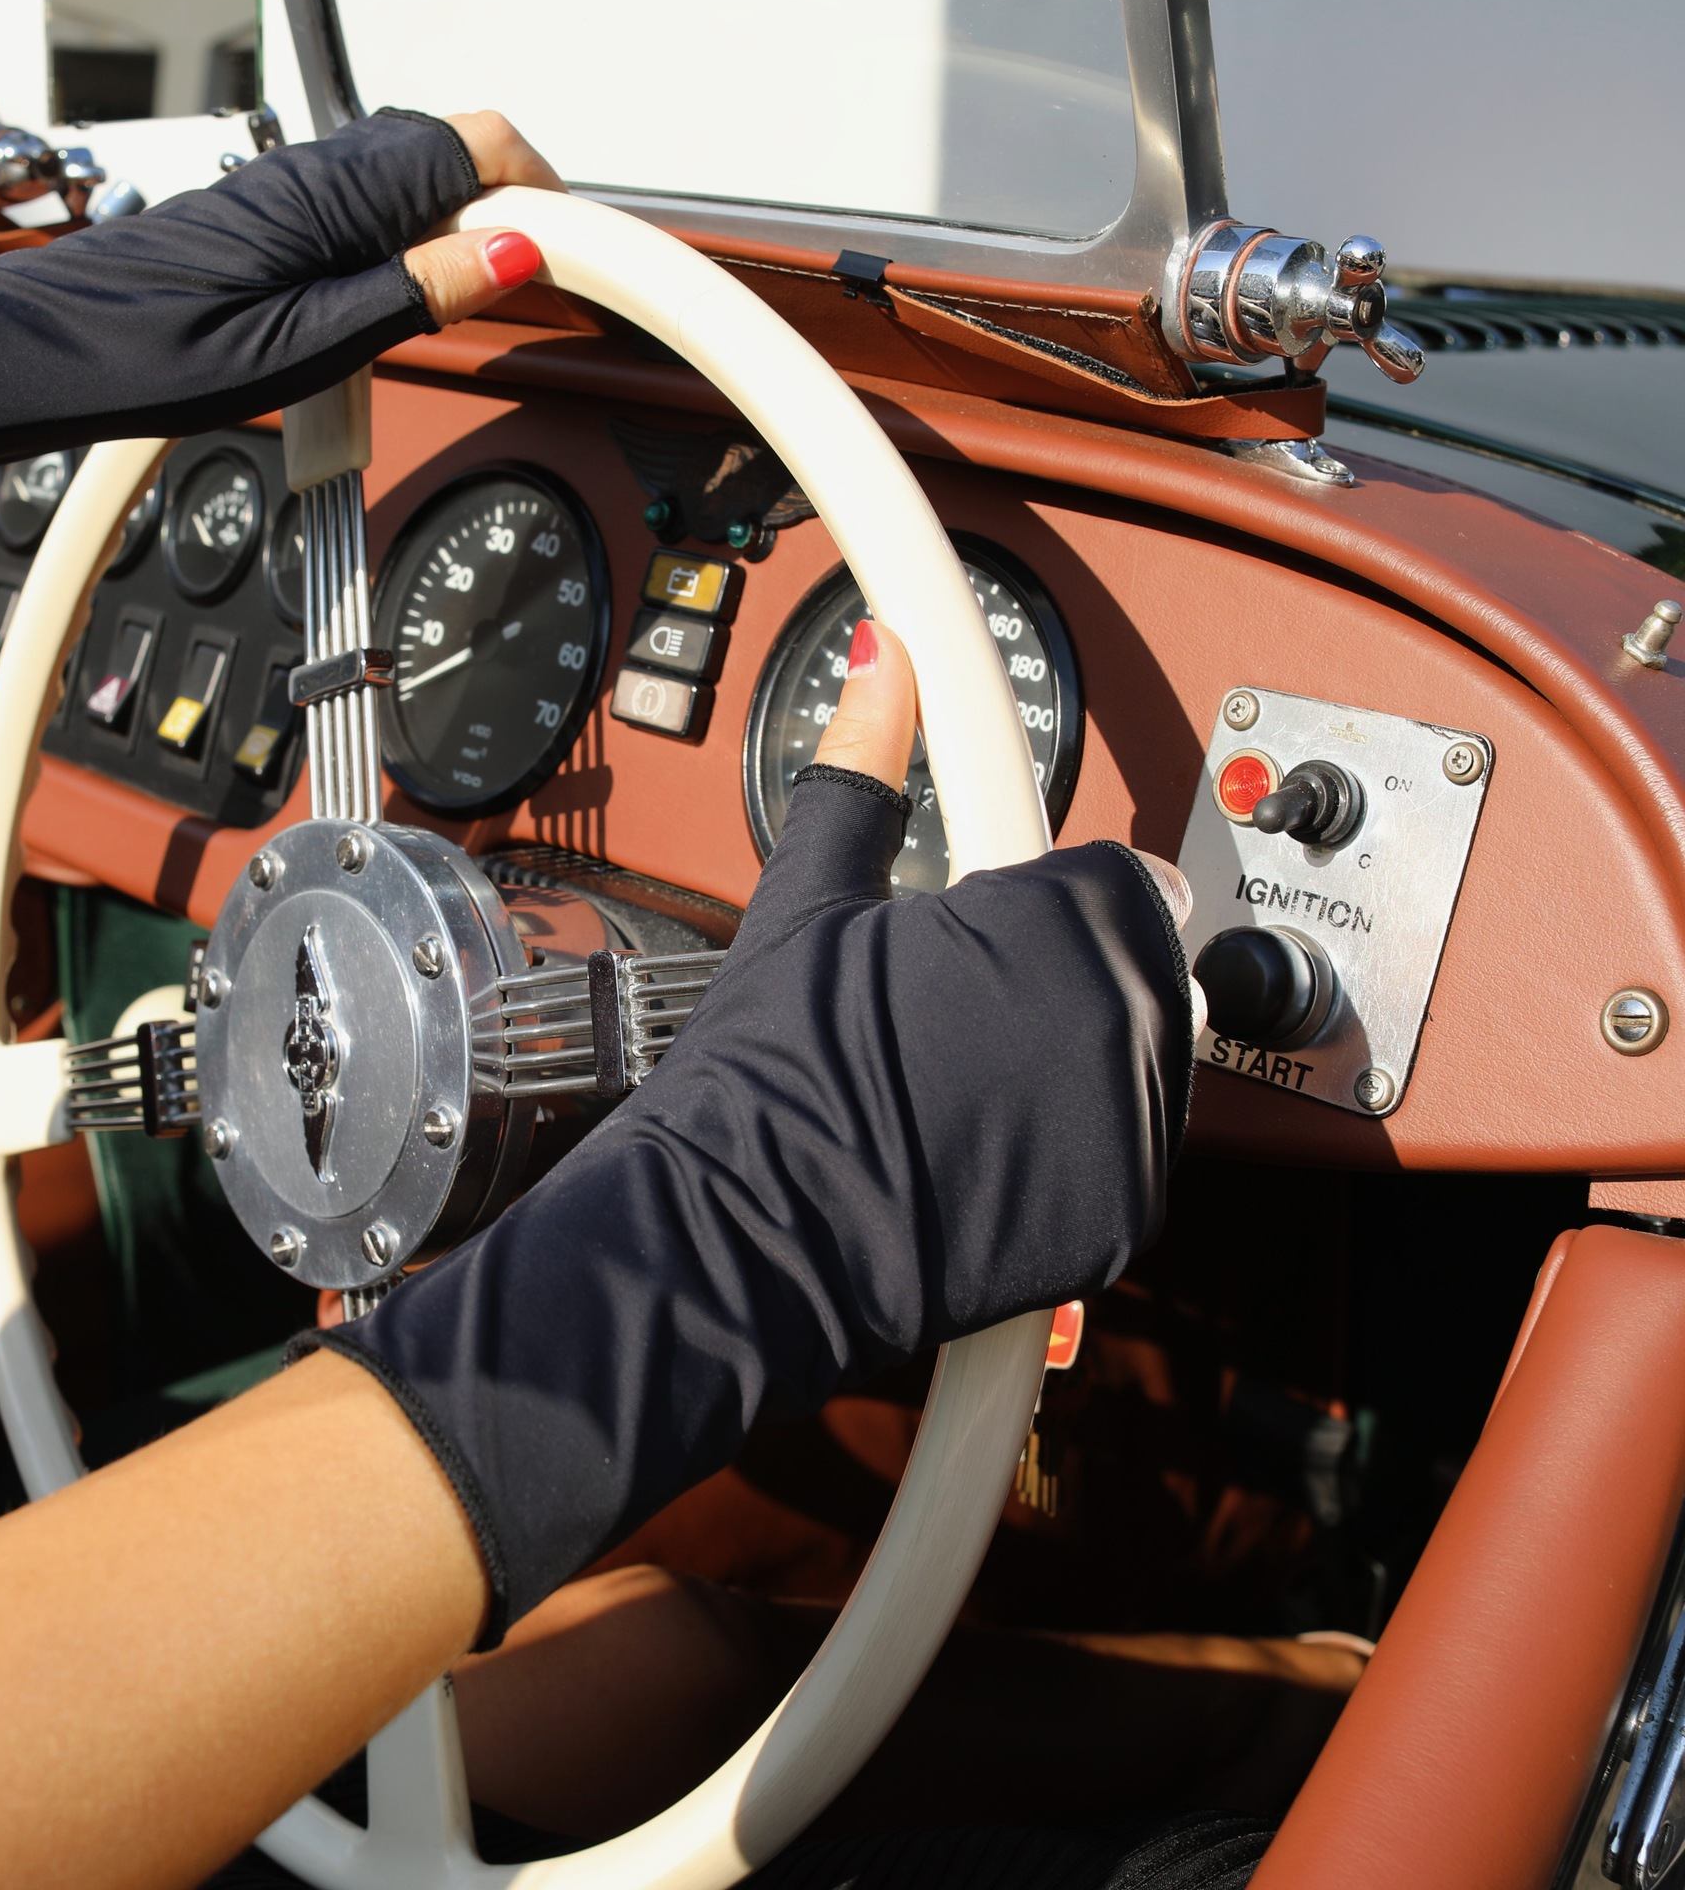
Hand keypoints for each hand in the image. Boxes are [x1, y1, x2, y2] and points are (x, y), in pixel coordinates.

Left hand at [0, 109, 558, 560]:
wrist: (40, 355)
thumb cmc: (143, 354)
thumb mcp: (304, 346)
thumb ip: (414, 290)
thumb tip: (506, 251)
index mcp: (334, 192)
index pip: (480, 143)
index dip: (542, 193)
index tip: (570, 259)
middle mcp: (314, 174)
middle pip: (452, 158)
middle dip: (506, 216)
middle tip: (531, 295)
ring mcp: (290, 193)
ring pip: (411, 186)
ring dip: (456, 237)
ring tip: (466, 311)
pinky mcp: (267, 222)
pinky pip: (366, 215)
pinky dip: (405, 252)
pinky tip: (395, 308)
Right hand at [305, 620, 1194, 1643]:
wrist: (747, 1235)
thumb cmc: (766, 1073)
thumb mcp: (806, 901)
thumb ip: (863, 767)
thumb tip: (882, 658)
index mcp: (1055, 918)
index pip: (1118, 874)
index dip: (1048, 899)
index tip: (1002, 923)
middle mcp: (1119, 1016)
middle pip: (1139, 959)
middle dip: (1067, 972)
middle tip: (961, 1011)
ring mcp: (1130, 1122)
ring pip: (1146, 1049)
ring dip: (1082, 1050)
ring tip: (965, 1080)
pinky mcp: (1127, 1211)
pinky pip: (1134, 1145)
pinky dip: (1080, 1140)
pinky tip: (986, 1141)